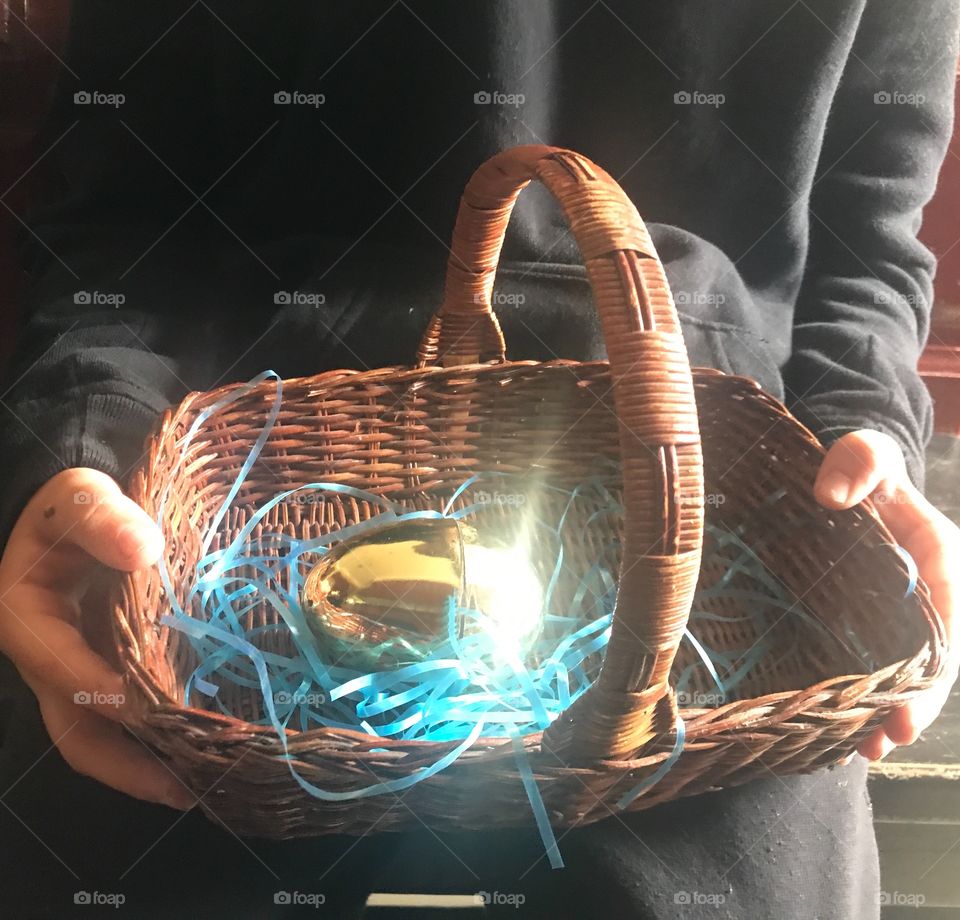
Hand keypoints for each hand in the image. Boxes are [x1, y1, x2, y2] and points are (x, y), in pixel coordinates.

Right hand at [0, 468, 193, 807]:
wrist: (71, 511)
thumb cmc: (70, 508)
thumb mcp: (81, 500)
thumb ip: (106, 521)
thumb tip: (143, 549)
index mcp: (29, 625)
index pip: (67, 673)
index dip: (110, 697)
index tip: (161, 715)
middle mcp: (50, 663)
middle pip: (78, 732)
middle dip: (127, 766)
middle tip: (187, 788)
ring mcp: (79, 674)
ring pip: (103, 737)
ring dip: (147, 764)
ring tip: (205, 784)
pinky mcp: (107, 673)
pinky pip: (128, 718)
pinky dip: (159, 738)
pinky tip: (205, 747)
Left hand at [814, 429, 958, 760]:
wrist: (842, 473)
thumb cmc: (860, 463)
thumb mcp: (862, 452)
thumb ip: (858, 463)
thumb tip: (834, 496)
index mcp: (939, 557)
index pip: (947, 620)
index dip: (934, 669)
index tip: (908, 707)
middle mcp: (926, 593)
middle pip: (931, 660)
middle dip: (914, 704)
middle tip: (885, 742)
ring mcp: (895, 610)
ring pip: (903, 670)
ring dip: (886, 711)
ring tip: (863, 751)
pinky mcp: (864, 619)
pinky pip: (872, 662)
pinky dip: (862, 695)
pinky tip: (840, 728)